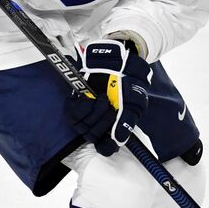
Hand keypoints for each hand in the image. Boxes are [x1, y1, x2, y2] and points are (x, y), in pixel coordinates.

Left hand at [66, 40, 151, 155]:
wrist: (117, 60)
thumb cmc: (129, 82)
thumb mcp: (135, 103)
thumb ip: (127, 123)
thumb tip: (118, 140)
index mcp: (113, 127)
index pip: (105, 147)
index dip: (105, 146)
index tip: (109, 140)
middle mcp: (98, 123)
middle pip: (93, 137)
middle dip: (103, 122)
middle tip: (112, 107)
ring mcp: (86, 113)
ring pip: (83, 127)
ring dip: (94, 113)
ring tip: (103, 99)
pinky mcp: (76, 101)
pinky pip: (73, 113)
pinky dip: (83, 106)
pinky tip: (91, 97)